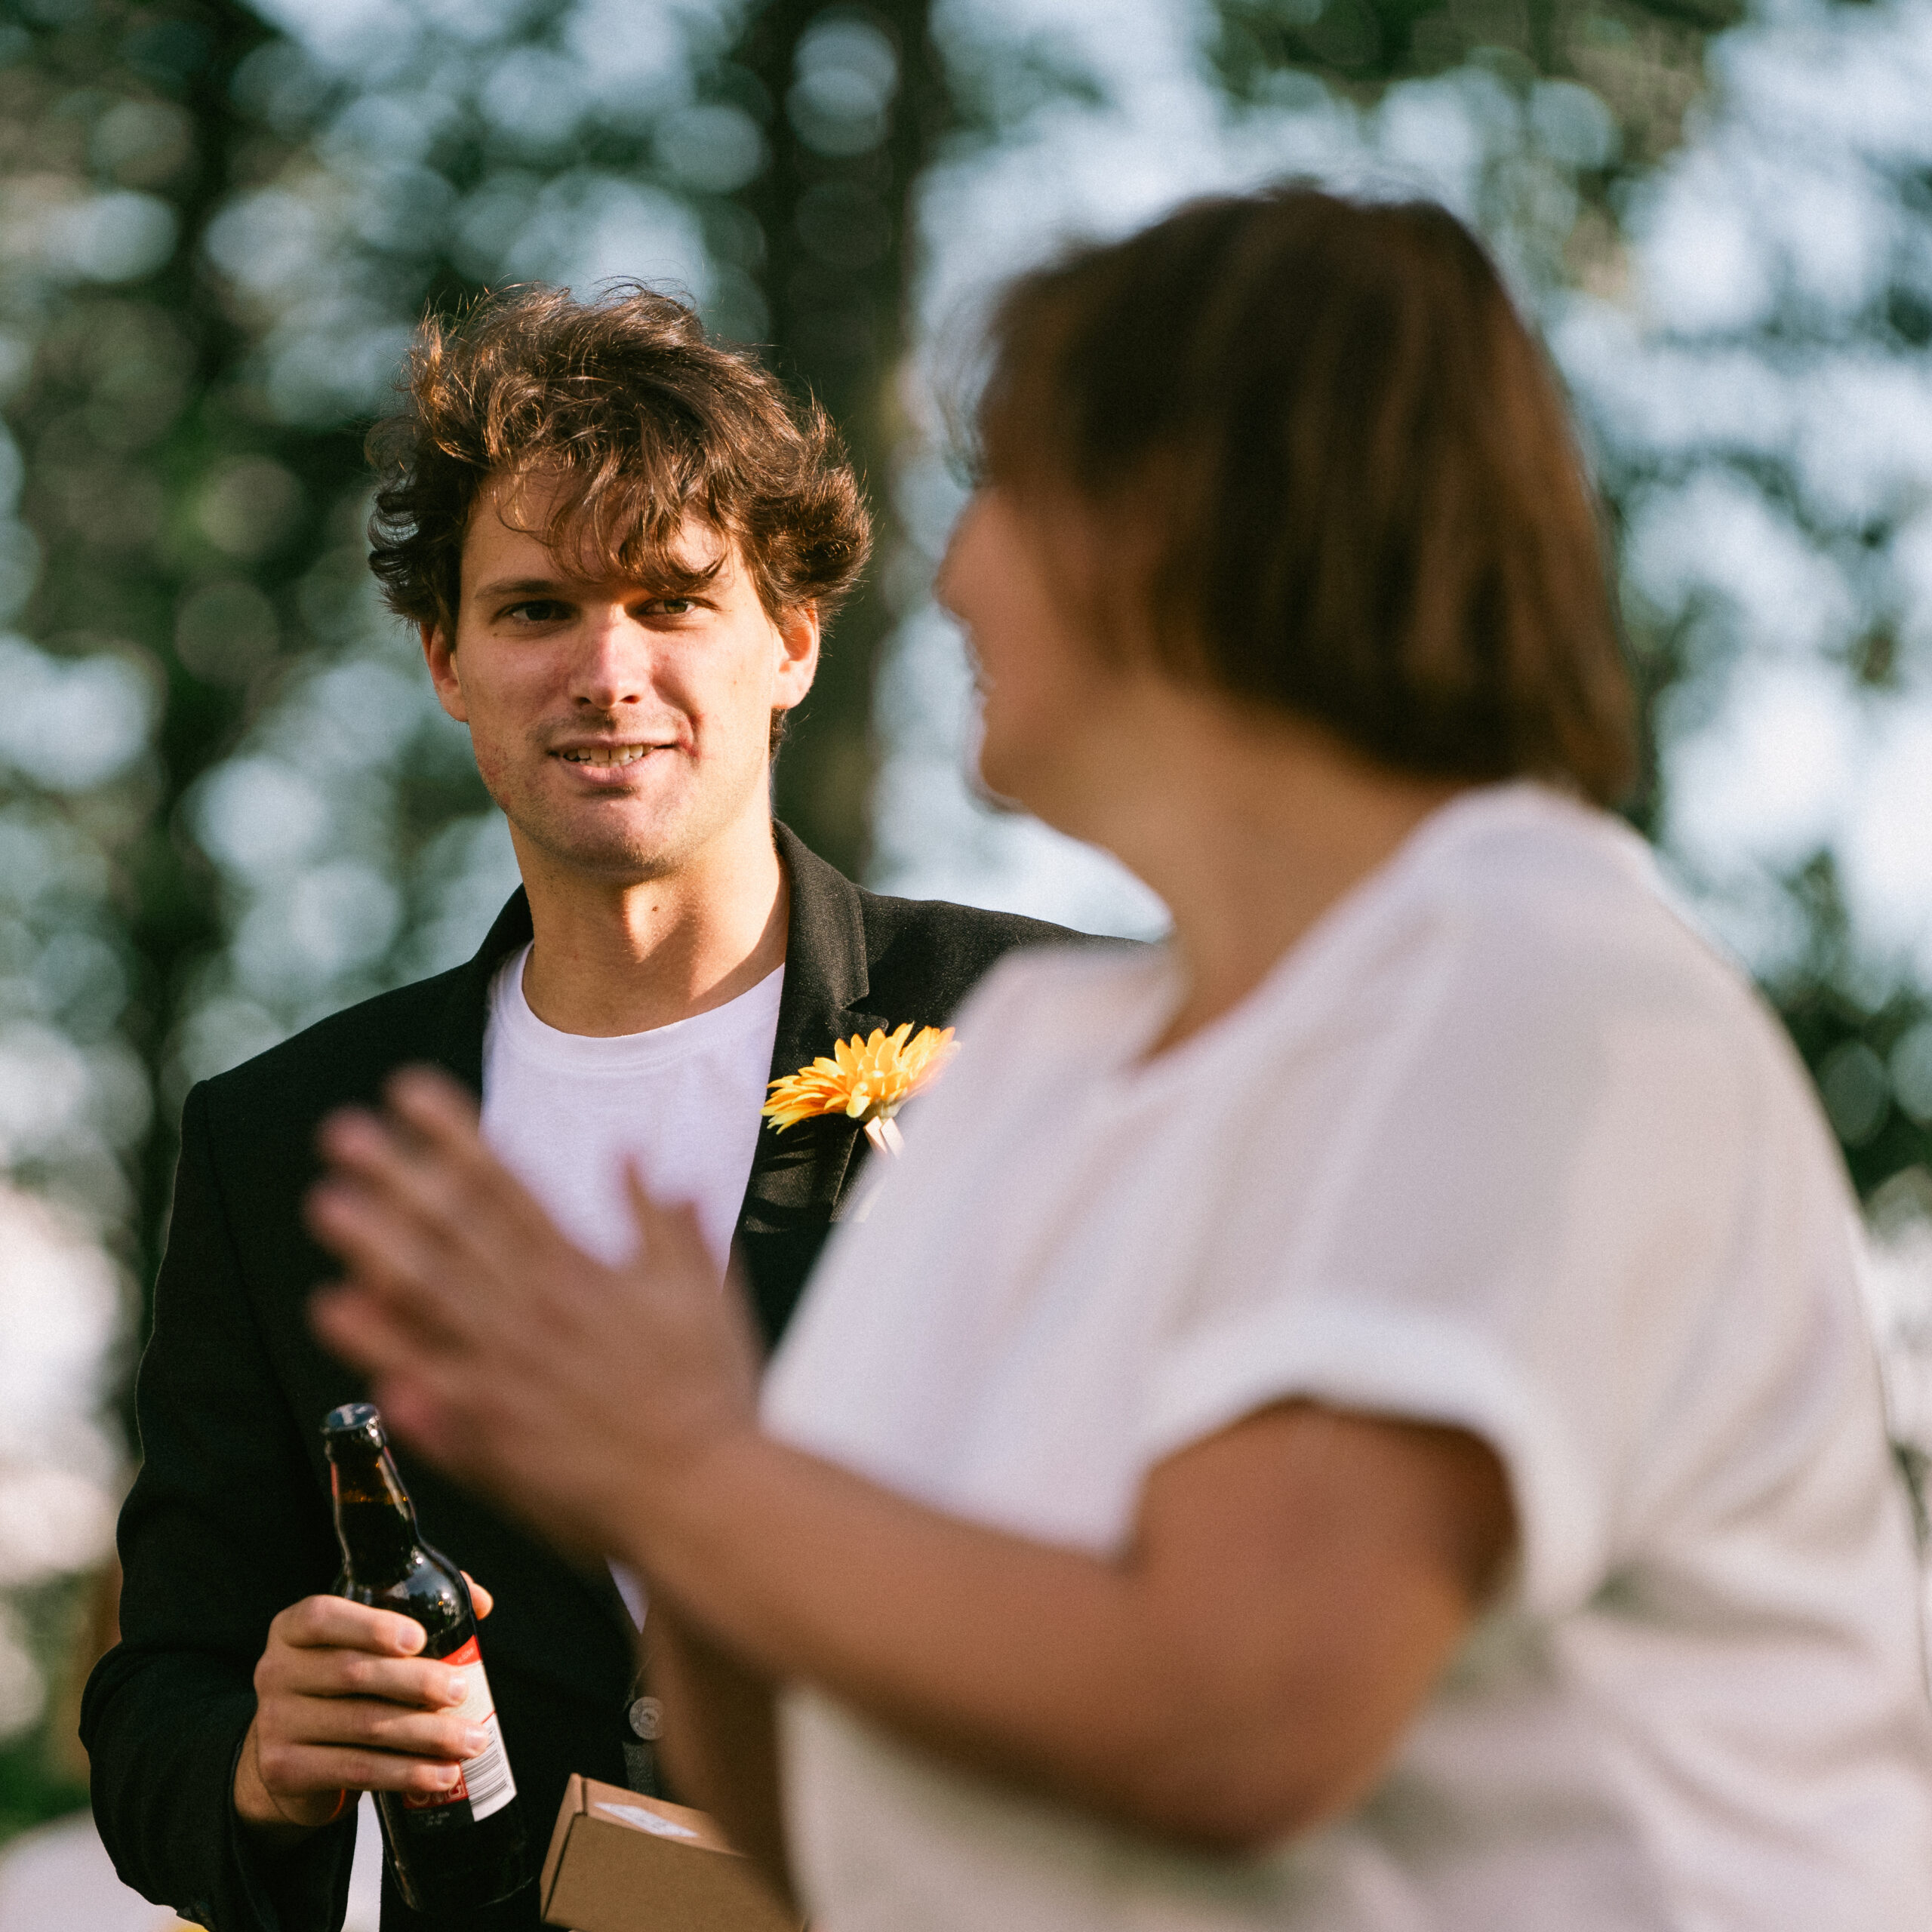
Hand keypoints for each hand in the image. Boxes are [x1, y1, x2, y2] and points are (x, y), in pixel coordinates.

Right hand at [233, 1578, 495, 1844]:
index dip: (371, 1626)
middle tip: (461, 1690)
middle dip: (417, 1682)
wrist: (290, 1751)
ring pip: (363, 1726)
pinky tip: (442, 1774)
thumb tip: (479, 1603)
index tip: (419, 1638)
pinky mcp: (285, 1770)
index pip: (322, 1617)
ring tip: (471, 1740)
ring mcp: (275, 1723)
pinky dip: (406, 1772)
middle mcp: (275, 1671)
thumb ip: (416, 1608)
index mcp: (293, 1628)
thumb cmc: (344, 1682)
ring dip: (427, 1734)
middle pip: (353, 1673)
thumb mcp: (361, 1639)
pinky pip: (356, 1769)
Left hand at [304, 1067, 761, 1557]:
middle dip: (395, 1174)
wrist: (704, 1491)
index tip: (407, 1091)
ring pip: (427, 1291)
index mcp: (584, 1270)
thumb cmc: (711, 1390)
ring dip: (372, 1243)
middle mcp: (537, 1308)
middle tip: (341, 1132)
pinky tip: (333, 1309)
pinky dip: (378, 1341)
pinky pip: (422, 1374)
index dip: (452, 1133)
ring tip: (325, 1203)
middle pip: (453, 1227)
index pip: (505, 1183)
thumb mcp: (704, 1289)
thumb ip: (666, 1220)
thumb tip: (634, 1154)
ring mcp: (508, 1367)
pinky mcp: (490, 1428)